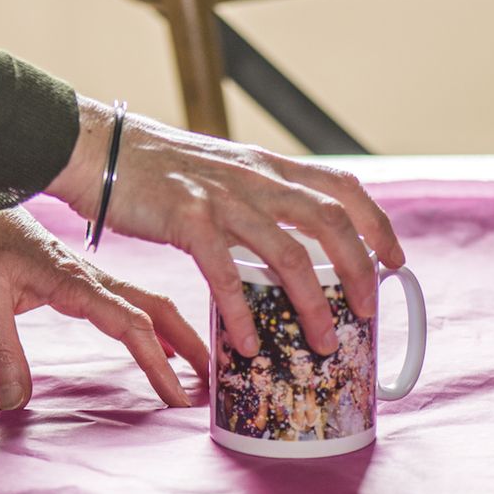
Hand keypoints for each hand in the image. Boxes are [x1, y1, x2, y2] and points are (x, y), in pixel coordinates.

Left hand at [0, 196, 207, 409]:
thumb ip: (1, 351)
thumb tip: (13, 404)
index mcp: (74, 280)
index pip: (130, 324)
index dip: (157, 363)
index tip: (177, 397)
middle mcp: (92, 276)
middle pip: (157, 309)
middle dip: (190, 344)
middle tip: (215, 380)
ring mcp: (91, 275)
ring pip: (149, 303)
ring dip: (179, 333)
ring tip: (201, 365)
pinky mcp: (82, 277)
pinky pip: (131, 301)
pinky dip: (156, 324)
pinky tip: (161, 344)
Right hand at [47, 97, 404, 357]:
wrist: (99, 150)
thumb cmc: (157, 171)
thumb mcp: (220, 173)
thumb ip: (255, 200)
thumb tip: (282, 240)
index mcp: (265, 166)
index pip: (341, 186)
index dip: (378, 222)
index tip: (394, 259)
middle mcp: (254, 177)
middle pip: (329, 220)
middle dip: (360, 268)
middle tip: (368, 311)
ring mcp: (222, 197)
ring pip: (288, 252)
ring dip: (312, 302)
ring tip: (320, 342)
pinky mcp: (187, 218)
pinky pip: (226, 272)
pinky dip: (243, 311)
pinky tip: (249, 342)